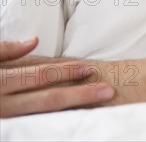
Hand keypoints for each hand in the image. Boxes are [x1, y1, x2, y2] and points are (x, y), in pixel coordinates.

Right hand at [0, 38, 114, 117]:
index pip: (40, 76)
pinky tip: (74, 118)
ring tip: (97, 106)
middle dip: (80, 95)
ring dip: (73, 111)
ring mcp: (5, 122)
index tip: (89, 69)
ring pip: (44, 117)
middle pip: (48, 100)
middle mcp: (3, 105)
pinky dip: (56, 123)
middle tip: (107, 91)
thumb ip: (6, 51)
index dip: (66, 72)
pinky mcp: (7, 132)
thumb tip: (35, 40)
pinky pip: (34, 127)